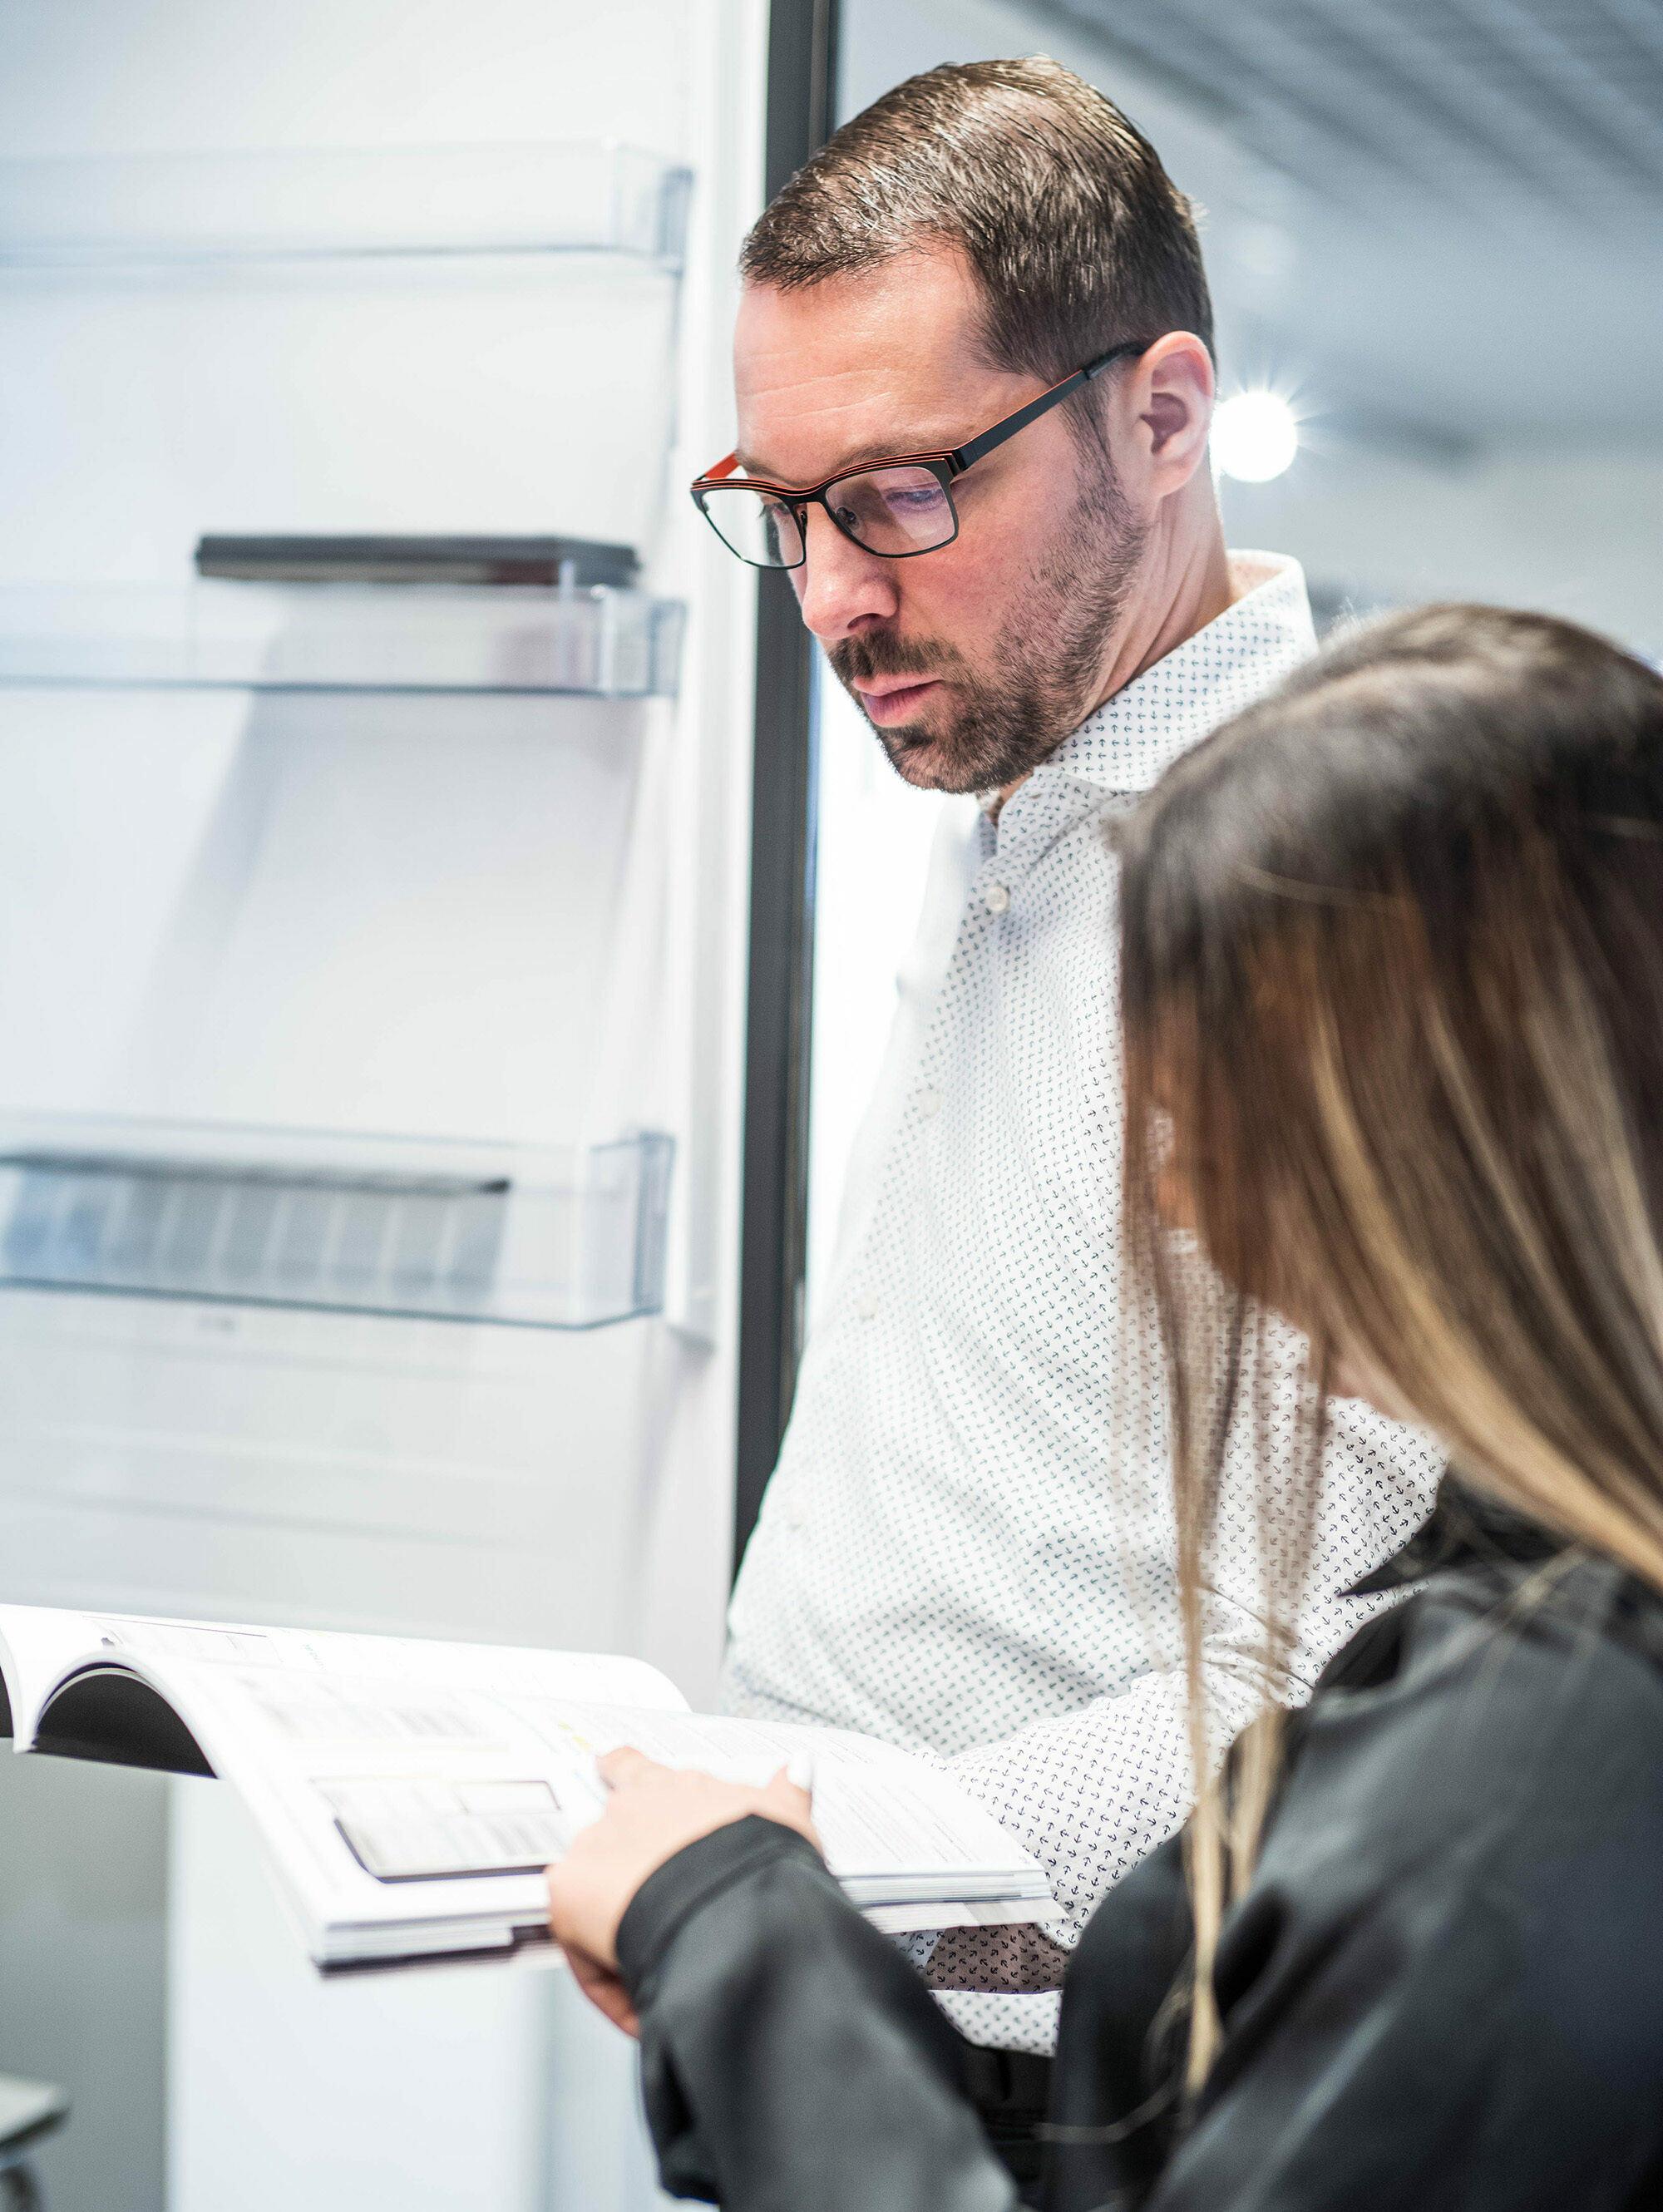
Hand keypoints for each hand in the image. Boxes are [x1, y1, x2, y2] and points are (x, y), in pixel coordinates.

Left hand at [547, 1746, 819, 2035]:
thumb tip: (798, 1768)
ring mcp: (594, 1850)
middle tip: (664, 1921)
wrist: (735, 1908)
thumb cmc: (762, 1867)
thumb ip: (786, 1794)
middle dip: (631, 1880)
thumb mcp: (786, 1822)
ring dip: (621, 1931)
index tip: (605, 1762)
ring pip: (595, 1899)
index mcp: (675, 1790)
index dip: (621, 1768)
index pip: (638, 1768)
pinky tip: (647, 1998)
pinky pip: (584, 1951)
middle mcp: (629, 1810)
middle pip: (611, 1841)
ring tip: (666, 1969)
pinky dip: (612, 1980)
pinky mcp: (568, 1898)